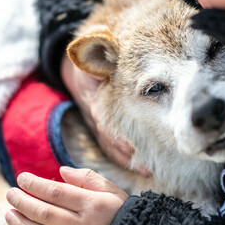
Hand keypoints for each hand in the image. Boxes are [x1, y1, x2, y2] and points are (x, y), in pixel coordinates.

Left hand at [5, 167, 128, 224]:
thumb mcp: (111, 190)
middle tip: (11, 194)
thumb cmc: (124, 214)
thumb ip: (86, 178)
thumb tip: (62, 171)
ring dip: (22, 224)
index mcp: (92, 204)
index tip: (22, 178)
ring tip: (10, 215)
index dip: (35, 184)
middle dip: (23, 202)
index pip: (56, 192)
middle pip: (44, 212)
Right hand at [61, 56, 150, 176]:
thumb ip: (98, 61)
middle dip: (126, 155)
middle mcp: (94, 114)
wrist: (77, 62)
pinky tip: (140, 166)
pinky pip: (111, 145)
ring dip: (127, 160)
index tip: (129, 147)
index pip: (103, 121)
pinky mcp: (102, 126)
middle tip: (146, 168)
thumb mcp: (91, 53)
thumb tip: (104, 66)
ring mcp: (97, 122)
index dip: (114, 136)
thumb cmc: (91, 56)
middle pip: (108, 140)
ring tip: (147, 171)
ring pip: (110, 145)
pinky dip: (123, 157)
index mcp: (94, 98)